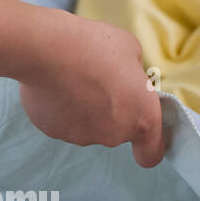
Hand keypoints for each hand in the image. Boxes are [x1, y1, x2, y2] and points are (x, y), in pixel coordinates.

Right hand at [16, 11, 165, 168]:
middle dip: (111, 110)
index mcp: (142, 117)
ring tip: (73, 78)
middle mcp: (114, 135)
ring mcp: (82, 137)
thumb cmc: (95, 46)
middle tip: (99, 80)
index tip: (141, 133)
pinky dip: (61, 108)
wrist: (48, 50)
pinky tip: (55, 84)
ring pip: (88, 126)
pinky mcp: (55, 132)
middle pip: (117, 131)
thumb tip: (125, 81)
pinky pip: (63, 122)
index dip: (148, 146)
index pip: (151, 154)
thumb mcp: (131, 51)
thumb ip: (134, 76)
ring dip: (85, 108)